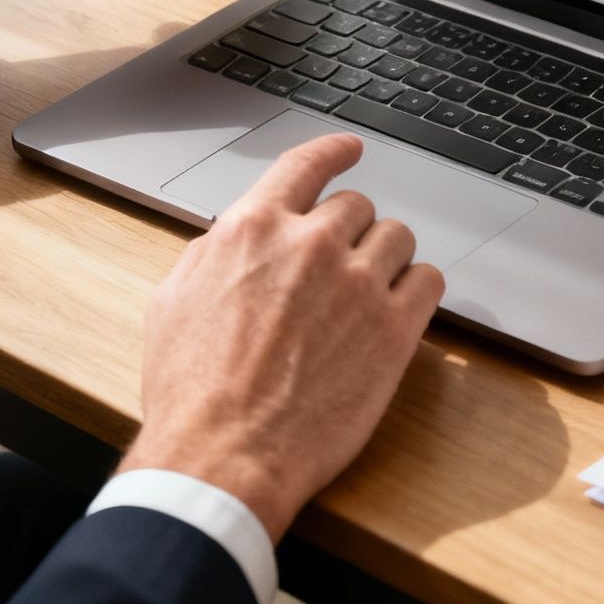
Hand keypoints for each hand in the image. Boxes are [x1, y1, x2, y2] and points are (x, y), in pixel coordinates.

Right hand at [115, 133, 442, 540]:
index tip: (350, 148)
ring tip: (366, 298)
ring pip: (397, 237)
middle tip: (338, 273)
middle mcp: (310, 245)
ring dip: (385, 260)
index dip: (333, 151)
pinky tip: (399, 312)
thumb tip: (234, 238)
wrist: (223, 455)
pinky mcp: (394, 328)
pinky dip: (418, 290)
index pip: (305, 165)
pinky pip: (429, 280)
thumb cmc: (192, 392)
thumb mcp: (173, 302)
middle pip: (357, 207)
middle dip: (349, 234)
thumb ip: (213, 255)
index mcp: (253, 229)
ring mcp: (357, 284)